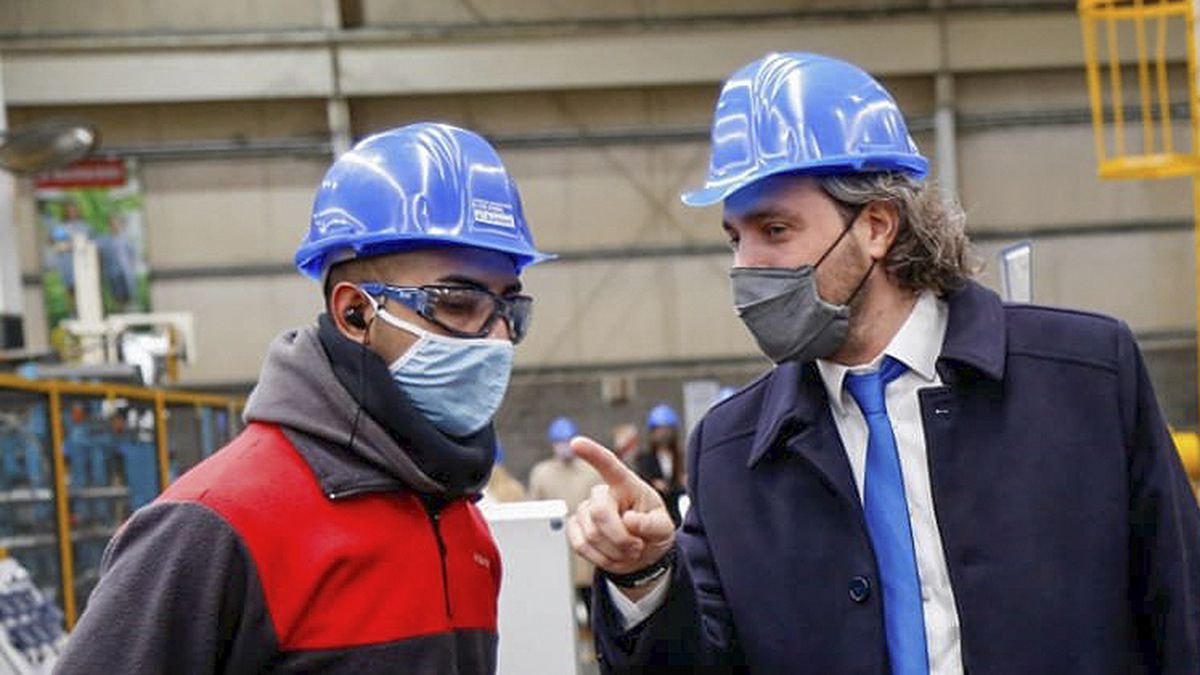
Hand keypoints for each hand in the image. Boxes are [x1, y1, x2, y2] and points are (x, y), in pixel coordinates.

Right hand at [567, 437, 676, 577]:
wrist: (641, 554)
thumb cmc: (653, 533)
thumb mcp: (664, 529)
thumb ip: (652, 525)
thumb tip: (629, 520)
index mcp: (626, 484)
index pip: (608, 464)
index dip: (592, 453)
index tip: (576, 442)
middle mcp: (602, 494)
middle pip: (600, 513)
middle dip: (620, 538)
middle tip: (636, 547)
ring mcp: (585, 510)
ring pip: (591, 535)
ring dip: (614, 551)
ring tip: (627, 550)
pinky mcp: (574, 528)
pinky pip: (580, 546)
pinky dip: (600, 557)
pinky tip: (612, 554)